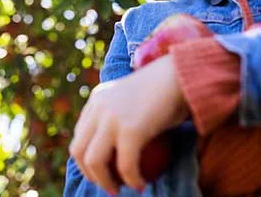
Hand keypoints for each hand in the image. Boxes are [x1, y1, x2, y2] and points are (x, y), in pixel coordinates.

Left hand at [69, 55, 189, 193]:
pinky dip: (131, 180)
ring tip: (119, 190)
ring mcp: (112, 118)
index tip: (104, 170)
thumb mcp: (136, 98)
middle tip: (109, 185)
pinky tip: (140, 184)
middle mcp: (99, 107)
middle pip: (78, 150)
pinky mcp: (130, 130)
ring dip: (104, 181)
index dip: (87, 158)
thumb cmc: (167, 88)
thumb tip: (122, 148)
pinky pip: (125, 166)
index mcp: (97, 98)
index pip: (80, 134)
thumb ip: (123, 116)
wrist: (182, 75)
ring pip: (93, 161)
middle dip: (90, 174)